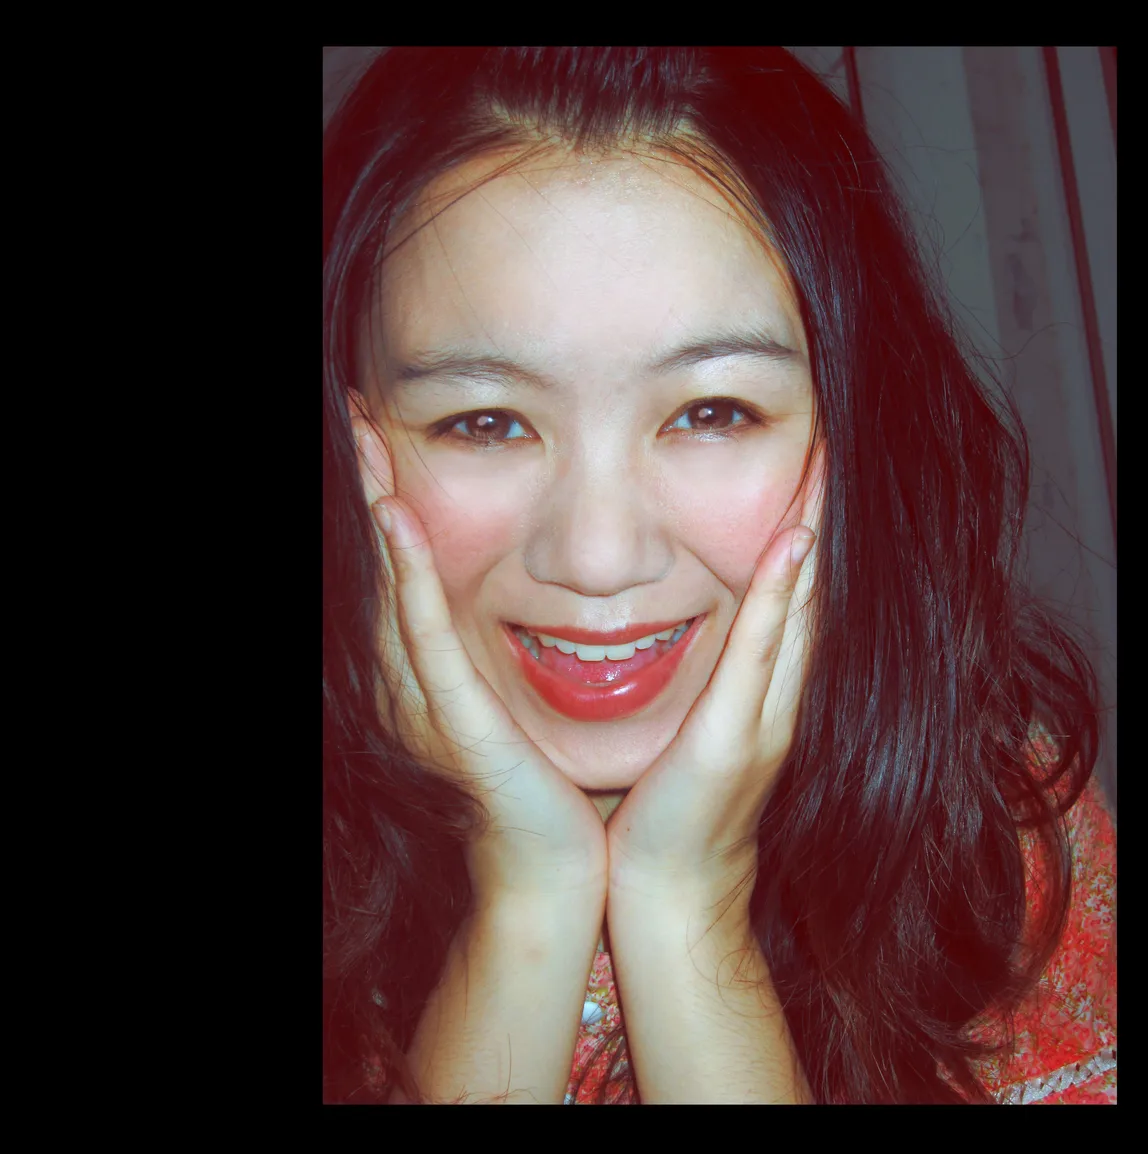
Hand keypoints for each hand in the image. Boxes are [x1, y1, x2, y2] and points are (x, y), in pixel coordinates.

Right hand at [352, 412, 607, 899]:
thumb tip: (545, 597)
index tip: (386, 443)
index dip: (391, 511)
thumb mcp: (523, 707)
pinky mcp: (456, 722)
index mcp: (438, 678)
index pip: (409, 578)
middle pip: (387, 574)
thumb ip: (509, 657)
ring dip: (378, 517)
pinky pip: (425, 639)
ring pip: (395, 591)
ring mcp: (431, 702)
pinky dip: (408, 579)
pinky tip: (395, 523)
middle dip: (372, 496)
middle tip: (360, 422)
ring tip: (366, 448)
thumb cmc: (552, 791)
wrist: (556, 873)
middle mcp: (419, 684)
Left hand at [606, 451, 823, 905]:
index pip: (795, 598)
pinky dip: (780, 598)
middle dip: (819, 517)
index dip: (807, 532)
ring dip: (812, 537)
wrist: (669, 890)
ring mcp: (766, 717)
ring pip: (800, 611)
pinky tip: (790, 546)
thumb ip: (711, 681)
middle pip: (811, 593)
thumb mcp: (698, 731)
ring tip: (824, 467)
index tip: (811, 466)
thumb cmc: (672, 811)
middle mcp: (780, 698)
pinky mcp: (736, 739)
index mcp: (768, 693)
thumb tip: (693, 623)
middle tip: (830, 444)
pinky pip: (763, 654)